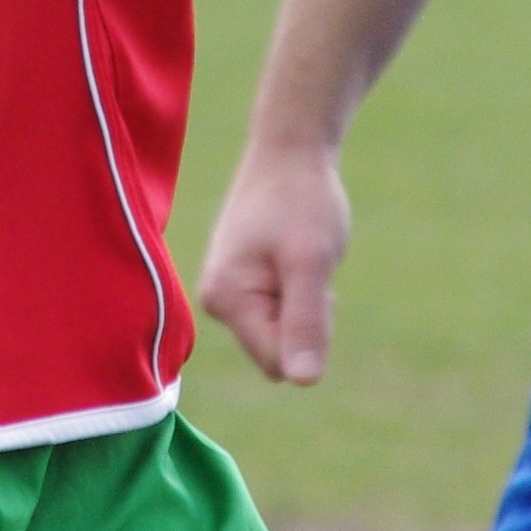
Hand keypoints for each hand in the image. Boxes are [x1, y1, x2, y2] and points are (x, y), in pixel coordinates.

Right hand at [198, 142, 351, 384]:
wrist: (292, 148)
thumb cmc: (302, 200)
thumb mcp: (311, 260)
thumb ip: (305, 320)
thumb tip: (303, 382)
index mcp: (224, 299)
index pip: (277, 361)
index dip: (308, 331)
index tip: (312, 280)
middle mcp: (218, 301)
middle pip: (278, 351)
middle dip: (305, 320)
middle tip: (308, 266)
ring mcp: (228, 291)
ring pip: (282, 333)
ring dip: (304, 303)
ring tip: (301, 254)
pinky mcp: (243, 282)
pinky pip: (280, 313)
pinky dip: (299, 290)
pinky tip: (296, 254)